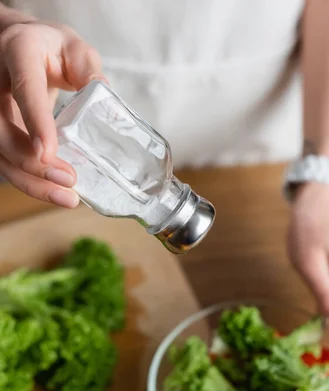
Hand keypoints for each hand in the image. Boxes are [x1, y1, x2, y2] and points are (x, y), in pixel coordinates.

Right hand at [0, 17, 105, 205]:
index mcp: (17, 52)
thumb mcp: (74, 49)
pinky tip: (56, 193)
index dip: (35, 122)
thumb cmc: (48, 48)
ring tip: (67, 198)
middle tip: (68, 180)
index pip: (24, 90)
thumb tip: (109, 109)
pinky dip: (31, 182)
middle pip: (2, 131)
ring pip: (0, 153)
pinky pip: (6, 162)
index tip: (47, 152)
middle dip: (32, 163)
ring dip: (31, 182)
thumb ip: (90, 72)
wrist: (15, 45)